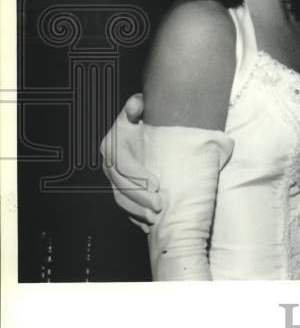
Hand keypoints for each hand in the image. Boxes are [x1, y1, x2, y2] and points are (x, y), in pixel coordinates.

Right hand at [99, 93, 161, 232]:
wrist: (138, 125)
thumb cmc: (139, 117)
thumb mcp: (137, 108)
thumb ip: (136, 105)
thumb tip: (136, 104)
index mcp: (112, 146)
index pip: (122, 165)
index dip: (138, 176)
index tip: (156, 184)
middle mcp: (110, 165)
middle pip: (122, 186)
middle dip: (140, 198)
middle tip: (159, 205)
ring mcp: (114, 179)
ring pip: (122, 199)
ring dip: (138, 210)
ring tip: (155, 217)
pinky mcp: (121, 188)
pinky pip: (125, 205)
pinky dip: (135, 215)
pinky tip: (147, 224)